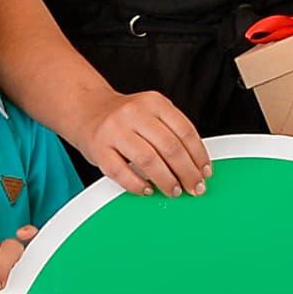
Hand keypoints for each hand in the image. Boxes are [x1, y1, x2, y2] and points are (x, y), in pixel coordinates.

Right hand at [78, 90, 211, 196]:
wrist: (87, 110)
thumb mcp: (151, 113)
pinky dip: (138, 185)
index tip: (204, 172)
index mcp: (154, 102)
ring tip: (173, 190)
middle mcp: (134, 114)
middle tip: (194, 187)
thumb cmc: (124, 118)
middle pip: (170, 148)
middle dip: (187, 172)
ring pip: (149, 161)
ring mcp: (115, 131)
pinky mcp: (99, 149)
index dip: (199, 156)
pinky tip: (147, 190)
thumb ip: (172, 131)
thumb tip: (196, 164)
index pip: (185, 131)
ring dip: (166, 180)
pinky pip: (121, 173)